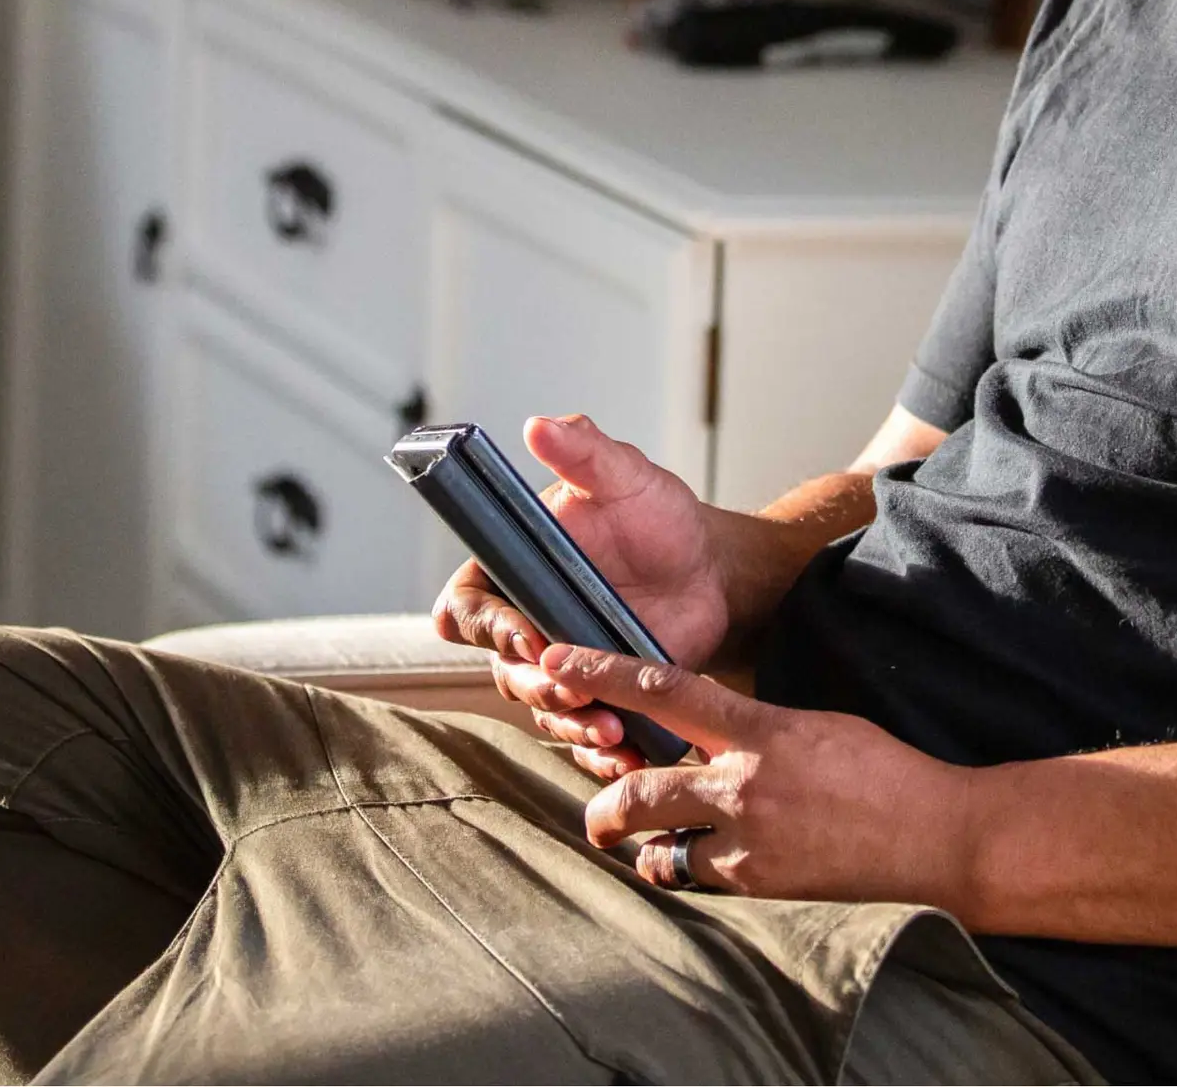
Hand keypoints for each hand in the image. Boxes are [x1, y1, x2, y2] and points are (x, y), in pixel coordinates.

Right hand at [433, 415, 731, 736]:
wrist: (710, 570)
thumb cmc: (659, 517)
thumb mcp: (626, 476)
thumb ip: (584, 450)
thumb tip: (540, 424)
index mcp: (514, 569)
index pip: (467, 606)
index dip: (485, 627)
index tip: (526, 635)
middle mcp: (527, 622)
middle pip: (502, 669)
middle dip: (535, 684)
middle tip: (573, 688)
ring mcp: (562, 665)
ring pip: (541, 709)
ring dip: (570, 723)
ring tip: (610, 725)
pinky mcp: (598, 697)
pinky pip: (582, 735)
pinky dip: (598, 751)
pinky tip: (626, 751)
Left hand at [534, 644, 977, 911]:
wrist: (931, 835)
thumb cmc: (881, 772)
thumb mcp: (813, 726)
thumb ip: (756, 729)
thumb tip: (715, 736)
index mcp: (759, 729)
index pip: (664, 690)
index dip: (605, 674)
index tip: (559, 663)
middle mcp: (743, 784)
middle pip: (638, 790)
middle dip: (604, 807)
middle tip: (597, 815)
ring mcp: (747, 841)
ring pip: (660, 847)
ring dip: (648, 845)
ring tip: (648, 845)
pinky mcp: (757, 885)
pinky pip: (698, 878)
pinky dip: (691, 870)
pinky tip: (704, 863)